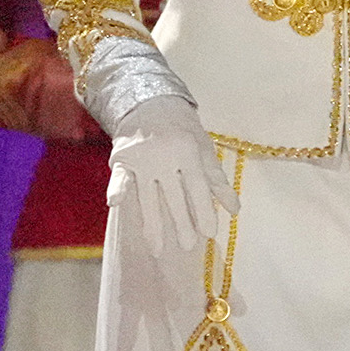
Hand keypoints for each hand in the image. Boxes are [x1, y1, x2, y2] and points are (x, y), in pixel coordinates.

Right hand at [107, 95, 233, 266]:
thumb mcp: (204, 149)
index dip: (204, 210)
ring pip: (148, 195)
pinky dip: (118, 188)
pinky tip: (115, 203)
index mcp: (188, 151)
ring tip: (157, 249)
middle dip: (181, 223)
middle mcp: (164, 155)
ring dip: (152, 223)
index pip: (198, 187)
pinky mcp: (122, 157)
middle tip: (187, 247)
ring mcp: (141, 157)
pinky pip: (120, 176)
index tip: (210, 234)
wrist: (150, 101)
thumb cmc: (183, 130)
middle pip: (174, 195)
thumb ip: (216, 180)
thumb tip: (234, 211)